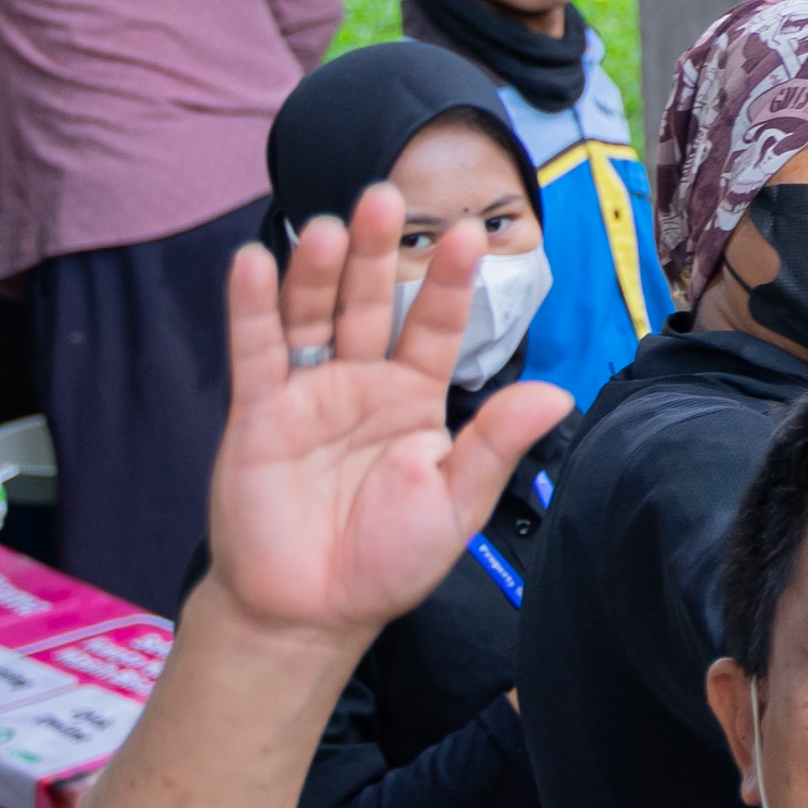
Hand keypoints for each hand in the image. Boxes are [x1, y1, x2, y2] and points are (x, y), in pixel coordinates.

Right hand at [204, 189, 570, 644]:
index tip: (470, 233)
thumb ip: (495, 443)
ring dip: (318, 268)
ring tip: (331, 224)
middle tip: (387, 195)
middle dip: (378, 251)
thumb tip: (556, 392)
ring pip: (313, 314)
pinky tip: (255, 262)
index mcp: (414, 399)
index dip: (448, 282)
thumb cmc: (387, 560)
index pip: (434, 325)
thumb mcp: (454, 502)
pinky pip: (255, 351)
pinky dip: (251, 307)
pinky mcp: (258, 413)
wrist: (311, 611)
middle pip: (369, 302)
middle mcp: (361, 383)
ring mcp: (307, 393)